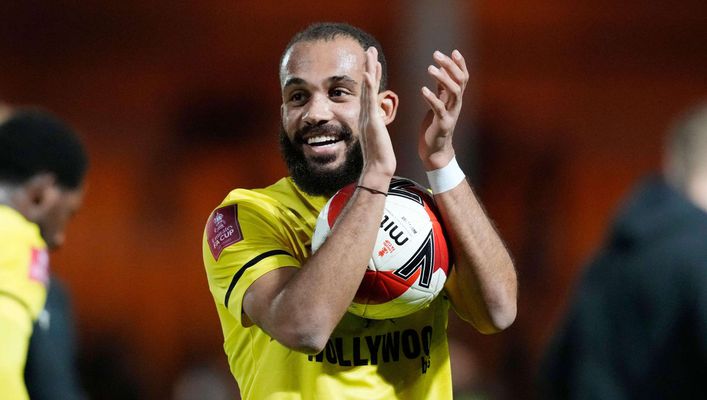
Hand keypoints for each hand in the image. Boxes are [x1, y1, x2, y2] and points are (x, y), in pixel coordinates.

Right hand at [359, 47, 395, 185]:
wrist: (377, 168)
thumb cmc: (380, 156)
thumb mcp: (378, 136)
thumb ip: (376, 126)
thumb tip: (376, 121)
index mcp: (368, 116)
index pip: (371, 91)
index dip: (372, 75)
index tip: (373, 61)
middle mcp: (365, 114)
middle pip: (367, 85)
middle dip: (369, 66)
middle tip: (369, 49)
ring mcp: (367, 117)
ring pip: (368, 89)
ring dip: (368, 69)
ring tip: (370, 54)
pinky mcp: (372, 122)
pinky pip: (370, 101)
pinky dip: (369, 86)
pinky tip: (369, 73)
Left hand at [418, 49, 468, 169]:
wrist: (435, 150)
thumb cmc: (435, 126)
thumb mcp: (439, 104)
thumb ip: (442, 89)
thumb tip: (441, 71)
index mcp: (455, 99)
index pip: (463, 77)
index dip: (460, 64)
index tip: (453, 51)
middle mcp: (456, 104)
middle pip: (460, 81)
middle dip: (450, 66)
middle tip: (436, 54)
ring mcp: (451, 114)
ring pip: (454, 92)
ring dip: (443, 78)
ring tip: (430, 68)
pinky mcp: (443, 124)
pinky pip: (439, 108)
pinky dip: (432, 98)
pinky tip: (423, 89)